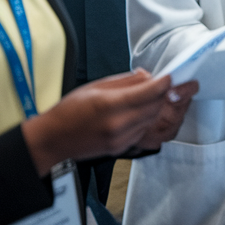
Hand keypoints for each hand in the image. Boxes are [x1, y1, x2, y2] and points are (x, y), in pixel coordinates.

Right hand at [21, 69, 186, 175]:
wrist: (54, 139)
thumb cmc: (70, 110)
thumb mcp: (96, 86)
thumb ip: (126, 81)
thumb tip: (147, 76)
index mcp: (110, 105)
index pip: (149, 92)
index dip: (163, 82)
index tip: (169, 75)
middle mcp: (118, 125)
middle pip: (155, 107)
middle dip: (159, 94)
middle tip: (156, 83)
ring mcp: (121, 139)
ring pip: (151, 119)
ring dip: (152, 106)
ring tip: (141, 97)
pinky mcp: (122, 148)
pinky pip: (142, 130)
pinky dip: (143, 119)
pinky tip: (132, 113)